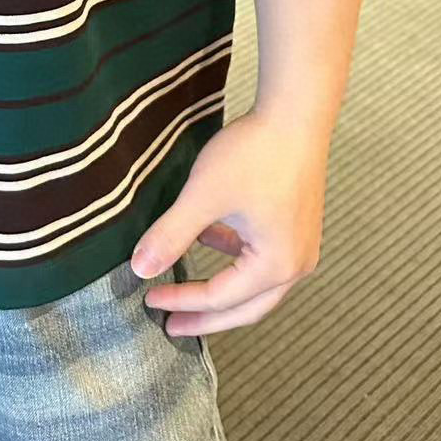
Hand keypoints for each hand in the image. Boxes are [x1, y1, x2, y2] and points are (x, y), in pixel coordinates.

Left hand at [128, 106, 329, 334]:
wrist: (295, 114)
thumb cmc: (253, 155)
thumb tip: (140, 270)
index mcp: (276, 266)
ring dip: (220, 288)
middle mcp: (297, 264)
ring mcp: (301, 244)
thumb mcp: (203, 196)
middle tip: (172, 326)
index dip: (181, 301)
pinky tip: (207, 237)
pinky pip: (261, 257)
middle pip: (246, 307)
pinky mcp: (296, 224)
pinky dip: (232, 258)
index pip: (220, 298)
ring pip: (256, 285)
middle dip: (206, 317)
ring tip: (184, 286)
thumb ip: (171, 235)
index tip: (148, 299)